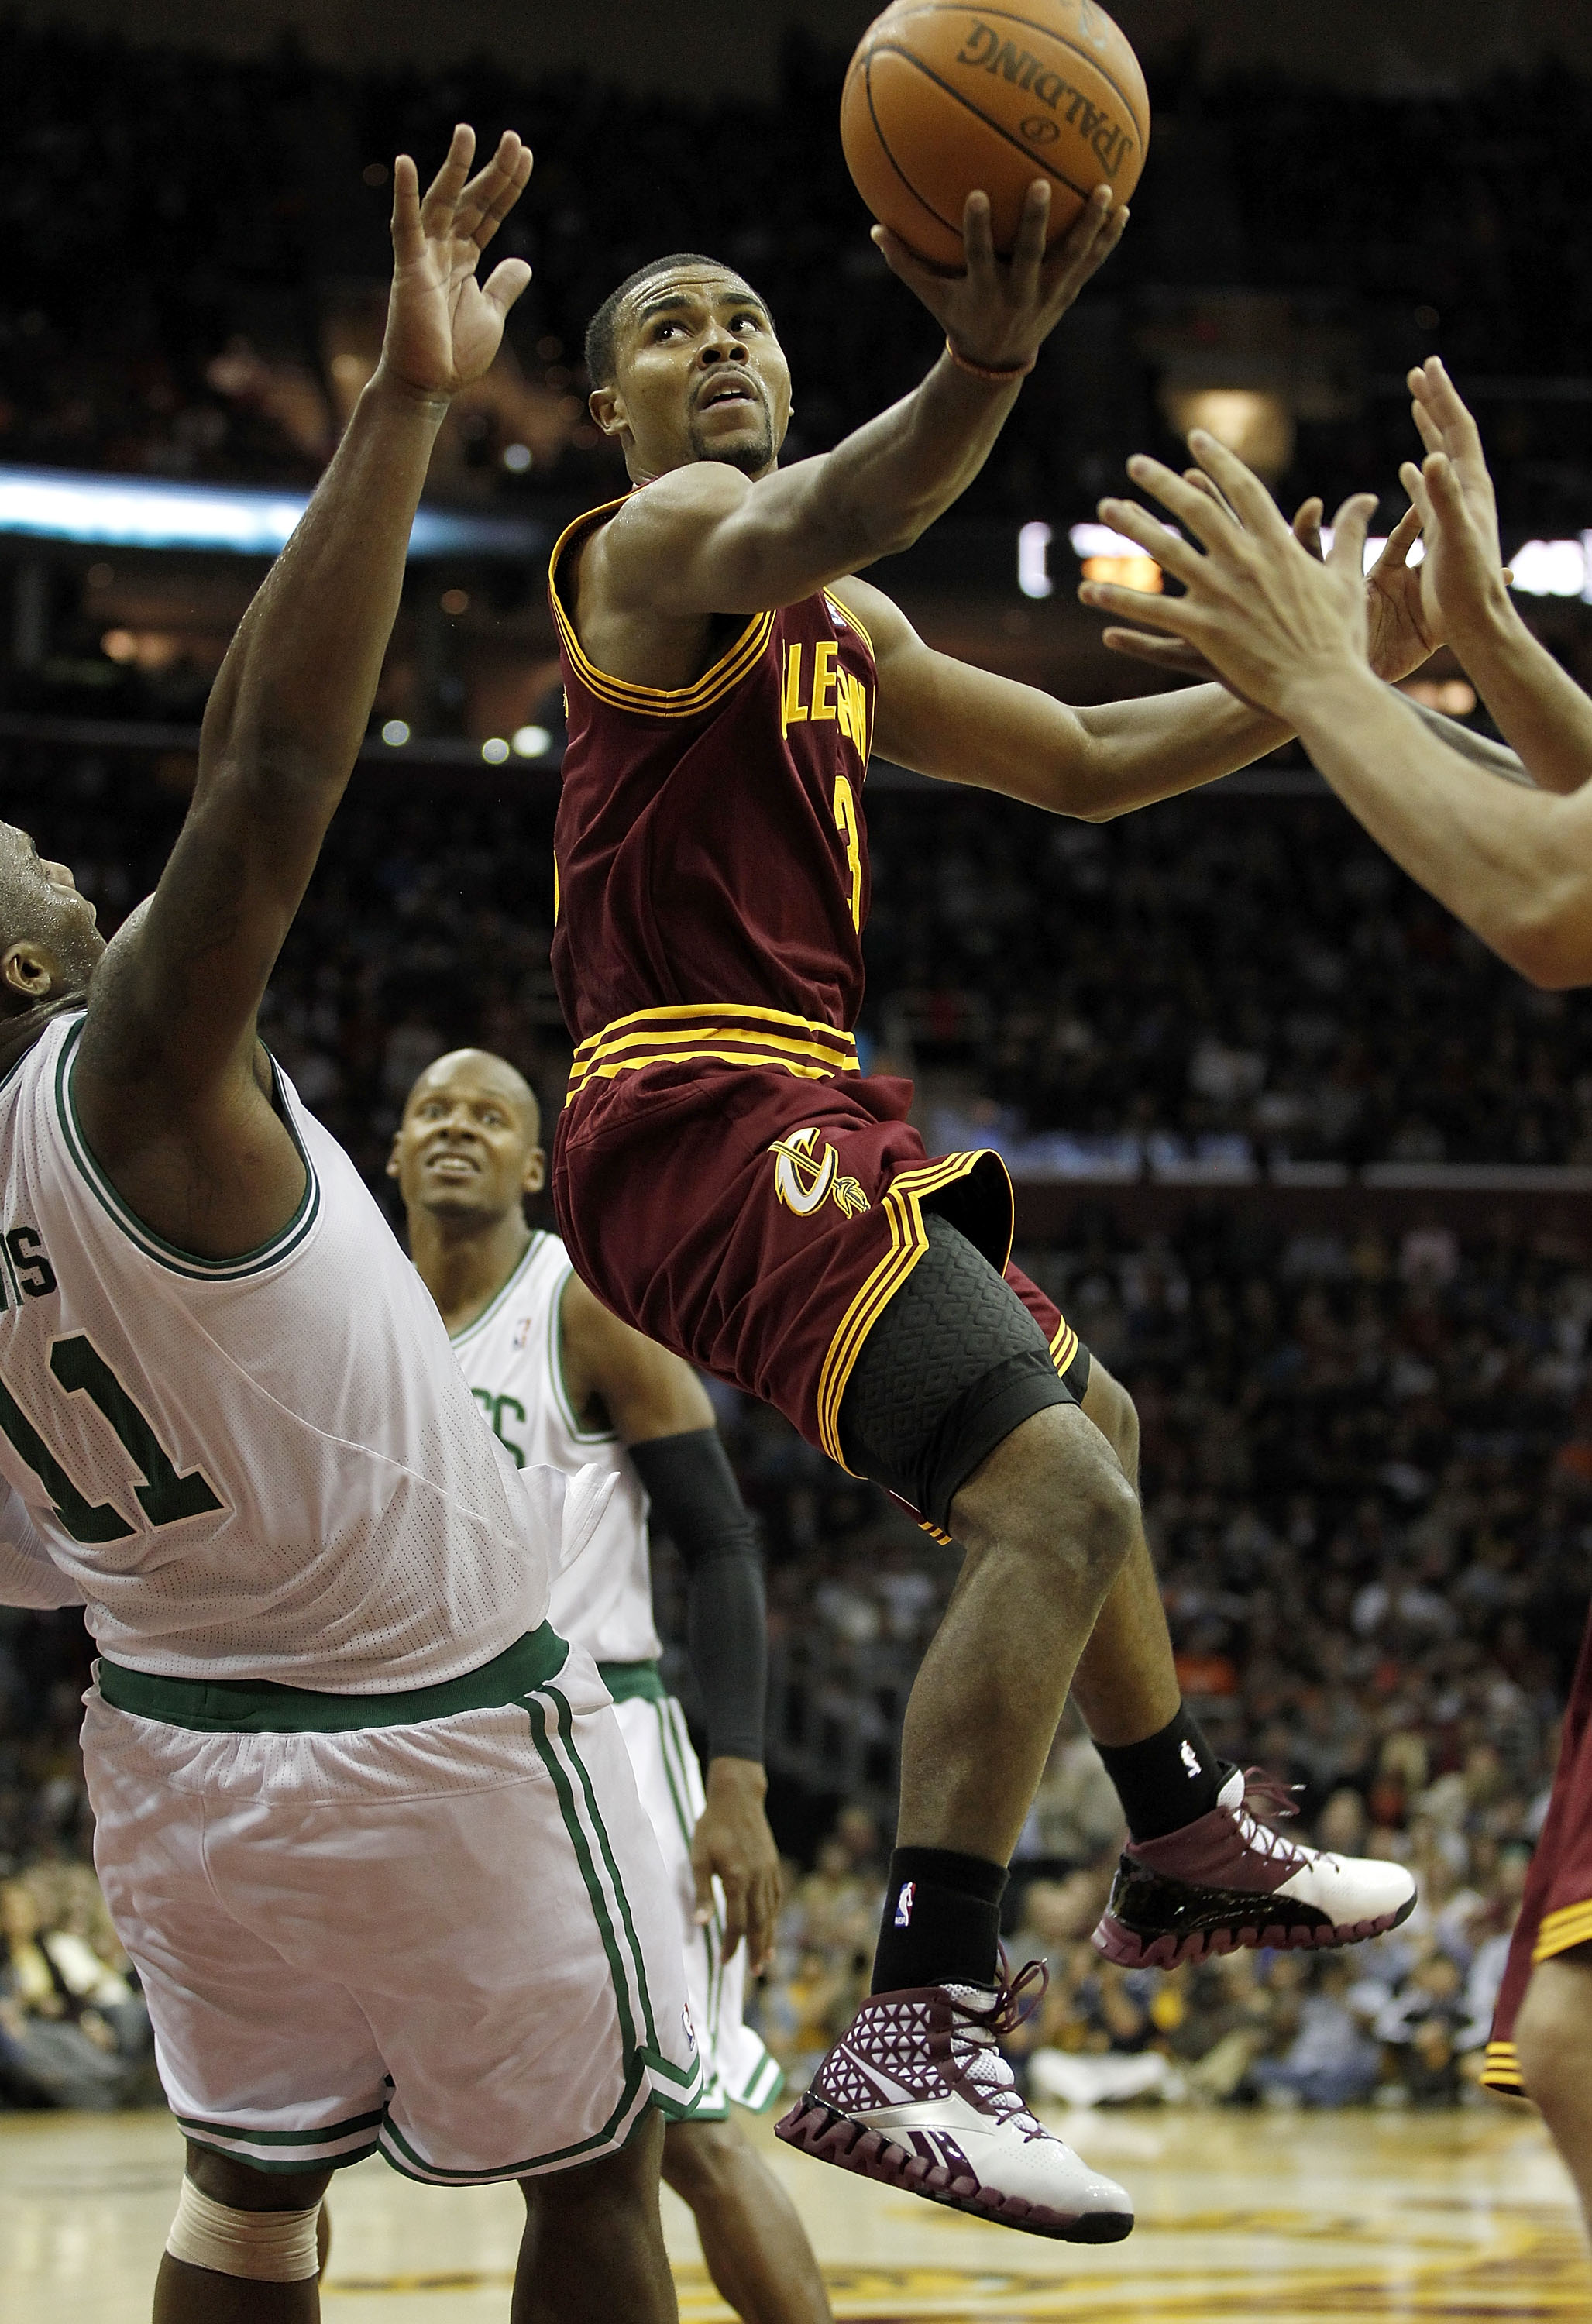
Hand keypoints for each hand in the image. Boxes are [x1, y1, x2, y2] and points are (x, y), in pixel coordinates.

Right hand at [378, 125, 532, 402]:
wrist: (429, 386)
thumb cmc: (455, 355)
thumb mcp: (492, 315)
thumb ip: (504, 286)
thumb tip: (522, 261)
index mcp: (465, 260)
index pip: (490, 214)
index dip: (507, 186)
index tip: (525, 156)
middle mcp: (444, 251)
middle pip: (472, 201)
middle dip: (493, 170)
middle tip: (513, 137)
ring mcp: (424, 256)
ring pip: (442, 203)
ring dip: (455, 168)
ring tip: (467, 133)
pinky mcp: (408, 269)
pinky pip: (405, 225)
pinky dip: (405, 195)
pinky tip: (406, 162)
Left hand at [690, 1757, 782, 1975]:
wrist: (738, 1796)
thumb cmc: (712, 1826)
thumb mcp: (699, 1857)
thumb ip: (702, 1892)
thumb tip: (701, 1924)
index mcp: (737, 1879)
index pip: (736, 1922)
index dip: (731, 1944)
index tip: (724, 1961)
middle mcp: (757, 1879)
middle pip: (759, 1922)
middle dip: (756, 1949)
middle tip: (756, 1973)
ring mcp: (768, 1872)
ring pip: (771, 1912)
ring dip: (769, 1937)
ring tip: (767, 1959)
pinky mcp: (773, 1864)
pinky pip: (776, 1896)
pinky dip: (774, 1915)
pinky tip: (771, 1924)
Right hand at [875, 181, 1128, 373]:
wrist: (995, 362)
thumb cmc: (959, 316)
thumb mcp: (932, 295)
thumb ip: (906, 262)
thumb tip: (874, 228)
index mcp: (985, 291)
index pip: (979, 257)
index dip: (979, 230)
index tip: (977, 195)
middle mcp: (1019, 295)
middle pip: (1030, 257)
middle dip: (1036, 223)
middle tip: (1042, 185)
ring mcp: (1048, 296)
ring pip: (1072, 259)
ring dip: (1089, 227)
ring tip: (1106, 192)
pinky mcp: (1068, 294)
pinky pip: (1092, 263)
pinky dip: (1107, 239)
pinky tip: (1123, 208)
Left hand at [1080, 431, 1376, 721]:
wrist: (1326, 687)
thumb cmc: (1342, 637)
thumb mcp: (1347, 578)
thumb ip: (1347, 533)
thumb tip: (1366, 497)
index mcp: (1277, 544)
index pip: (1242, 489)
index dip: (1217, 462)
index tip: (1196, 440)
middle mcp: (1244, 561)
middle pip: (1194, 511)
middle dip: (1162, 483)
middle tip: (1136, 463)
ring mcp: (1221, 596)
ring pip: (1166, 552)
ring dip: (1134, 527)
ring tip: (1106, 508)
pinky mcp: (1204, 632)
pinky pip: (1153, 612)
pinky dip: (1122, 602)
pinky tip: (1091, 592)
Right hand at [1400, 358, 1510, 644]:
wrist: (1476, 621)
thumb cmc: (1467, 586)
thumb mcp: (1455, 538)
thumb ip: (1443, 497)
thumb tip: (1431, 456)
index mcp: (1471, 488)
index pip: (1457, 430)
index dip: (1442, 397)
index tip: (1427, 366)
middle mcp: (1467, 493)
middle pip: (1451, 436)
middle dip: (1435, 402)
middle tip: (1421, 371)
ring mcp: (1455, 510)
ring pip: (1440, 459)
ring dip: (1429, 429)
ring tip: (1418, 404)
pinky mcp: (1442, 530)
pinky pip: (1428, 490)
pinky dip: (1418, 471)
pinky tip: (1408, 467)